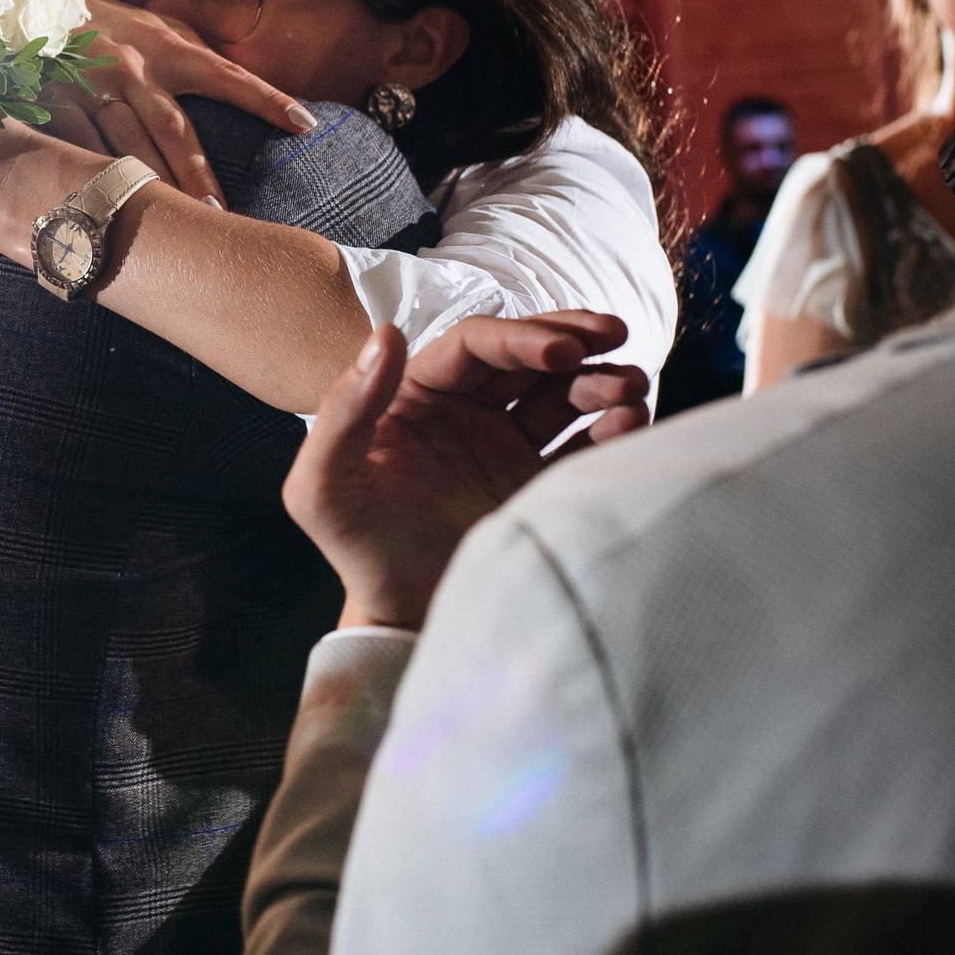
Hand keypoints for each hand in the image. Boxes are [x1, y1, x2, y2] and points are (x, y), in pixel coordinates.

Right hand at [64, 0, 317, 205]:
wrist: (39, 5)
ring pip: (126, 146)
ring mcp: (94, 89)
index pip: (226, 75)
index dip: (265, 98)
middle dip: (196, 172)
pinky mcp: (57, 106)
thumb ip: (197, 56)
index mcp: (168, 49)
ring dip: (151, 185)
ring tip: (176, 224)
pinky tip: (108, 208)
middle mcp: (134, 70)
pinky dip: (94, 178)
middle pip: (172, 129)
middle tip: (221, 213)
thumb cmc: (115, 24)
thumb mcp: (160, 27)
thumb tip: (243, 81)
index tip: (304, 122)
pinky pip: (78, 149)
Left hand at [285, 313, 652, 631]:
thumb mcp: (322, 486)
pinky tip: (632, 423)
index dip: (521, 337)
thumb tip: (387, 333)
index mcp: (416, 395)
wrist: (401, 620)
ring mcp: (505, 445)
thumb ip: (343, 411)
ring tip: (633, 388)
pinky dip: (611, 428)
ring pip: (561, 395)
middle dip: (574, 343)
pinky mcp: (535, 482)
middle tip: (617, 336)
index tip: (564, 350)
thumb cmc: (354, 551)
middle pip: (527, 359)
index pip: (476, 345)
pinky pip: (580, 446)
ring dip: (600, 380)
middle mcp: (465, 411)